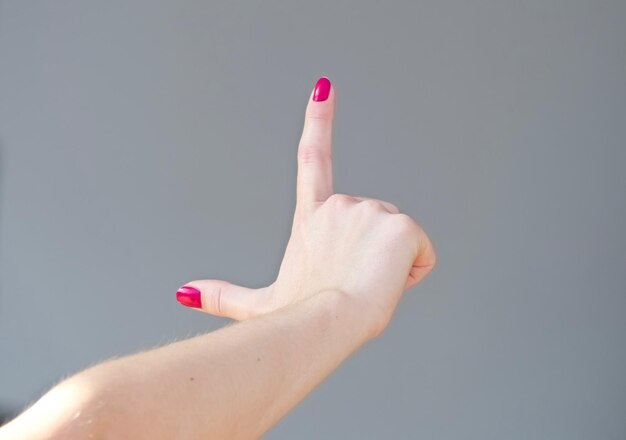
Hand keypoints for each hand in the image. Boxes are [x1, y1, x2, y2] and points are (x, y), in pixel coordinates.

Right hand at [177, 77, 435, 335]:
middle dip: (369, 256)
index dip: (318, 120)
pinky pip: (422, 253)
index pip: (313, 158)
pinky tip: (390, 282)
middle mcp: (340, 205)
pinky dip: (414, 271)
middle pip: (373, 226)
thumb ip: (222, 296)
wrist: (324, 324)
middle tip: (348, 285)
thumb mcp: (258, 304)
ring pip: (396, 242)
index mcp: (312, 218)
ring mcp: (370, 211)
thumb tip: (182, 292)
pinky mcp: (400, 224)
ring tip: (364, 287)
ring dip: (389, 267)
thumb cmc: (294, 318)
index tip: (323, 87)